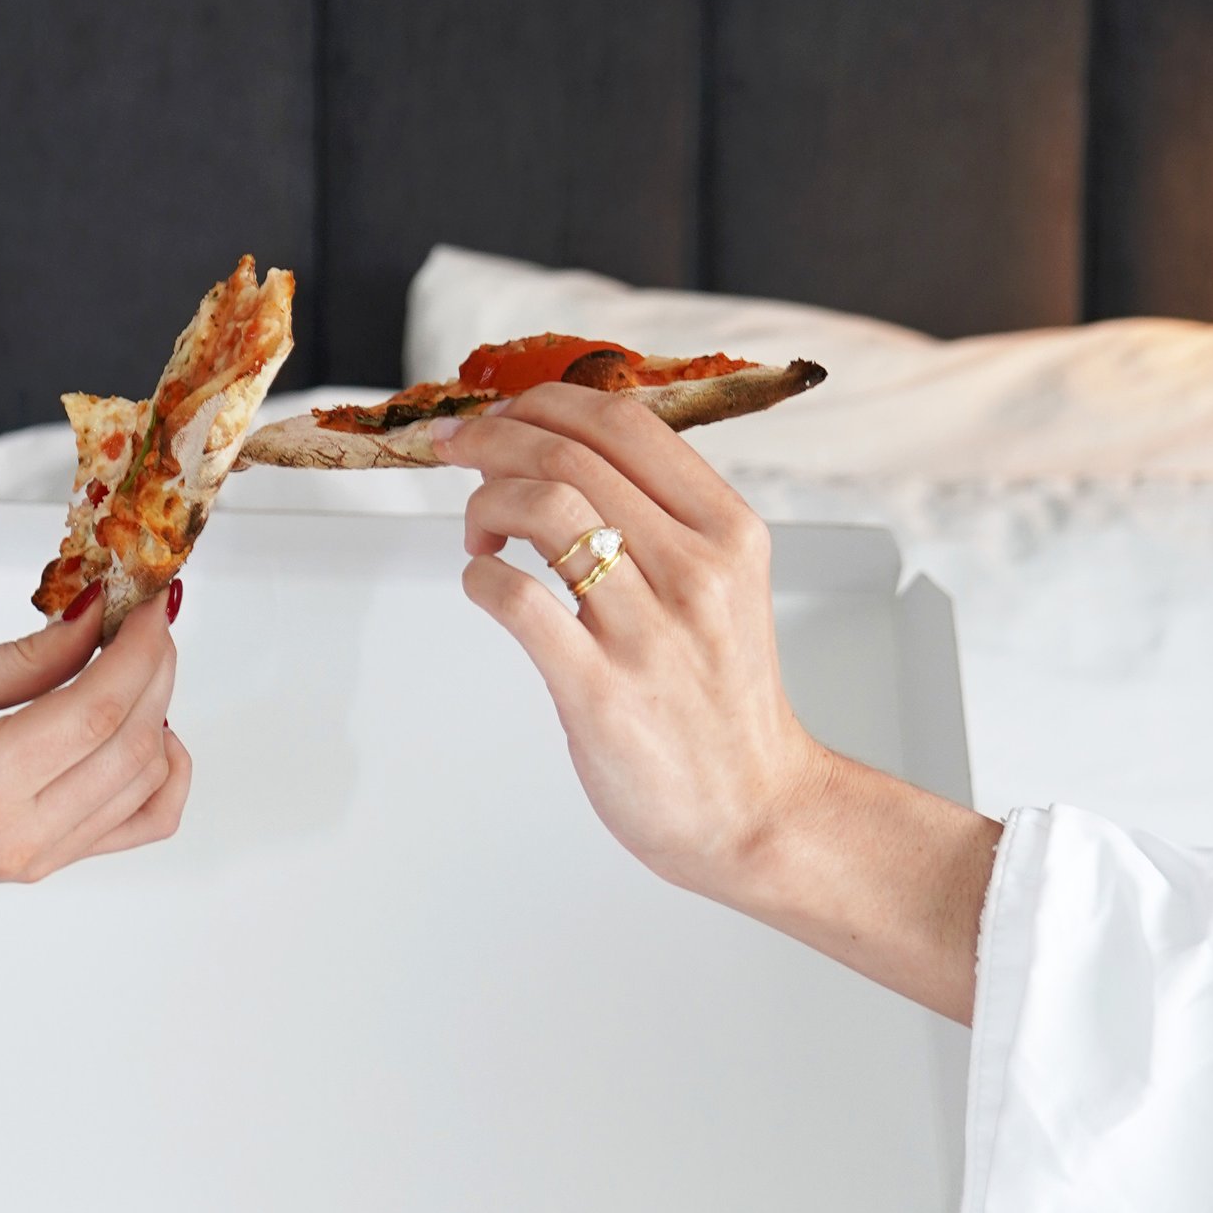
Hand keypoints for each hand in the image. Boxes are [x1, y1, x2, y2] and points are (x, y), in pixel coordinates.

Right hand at [0, 590, 190, 987]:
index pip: (99, 708)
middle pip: (135, 743)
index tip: (153, 603)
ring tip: (138, 664)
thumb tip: (100, 617)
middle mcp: (22, 832)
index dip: (141, 648)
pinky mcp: (52, 865)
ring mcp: (42, 859)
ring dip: (160, 712)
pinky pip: (143, 824)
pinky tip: (147, 733)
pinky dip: (163, 774)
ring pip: (148, 782)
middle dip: (156, 670)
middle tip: (149, 621)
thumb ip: (29, 655)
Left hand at [439, 392, 999, 1018]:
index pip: (625, 423)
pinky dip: (480, 576)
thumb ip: (661, 517)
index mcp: (729, 530)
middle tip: (457, 450)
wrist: (755, 810)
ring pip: (542, 508)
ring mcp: (648, 630)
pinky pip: (516, 599)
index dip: (545, 401)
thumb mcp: (723, 584)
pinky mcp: (599, 689)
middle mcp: (696, 569)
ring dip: (484, 503)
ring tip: (479, 532)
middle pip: (570, 455)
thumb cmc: (724, 701)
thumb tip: (566, 450)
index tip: (502, 411)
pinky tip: (484, 584)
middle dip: (491, 438)